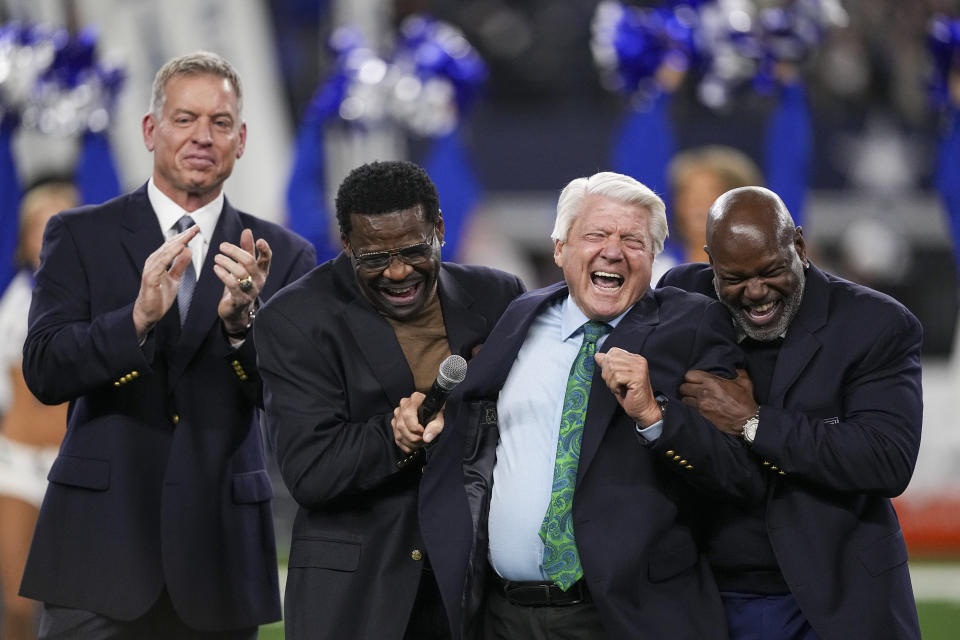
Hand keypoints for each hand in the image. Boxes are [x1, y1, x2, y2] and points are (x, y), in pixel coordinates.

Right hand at [133, 225, 200, 340]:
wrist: (148, 313)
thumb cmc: (159, 296)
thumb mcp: (174, 278)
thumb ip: (180, 265)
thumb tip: (188, 251)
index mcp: (159, 261)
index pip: (172, 246)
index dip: (184, 237)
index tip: (196, 229)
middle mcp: (153, 262)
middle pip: (169, 245)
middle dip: (183, 235)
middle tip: (196, 227)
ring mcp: (151, 269)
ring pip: (165, 251)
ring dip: (178, 242)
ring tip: (189, 234)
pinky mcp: (150, 277)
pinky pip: (161, 263)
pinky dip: (170, 254)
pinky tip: (180, 248)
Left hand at [214, 228, 271, 332]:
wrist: (237, 309)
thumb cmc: (241, 284)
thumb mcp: (244, 266)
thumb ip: (247, 249)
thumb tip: (247, 231)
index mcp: (262, 271)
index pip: (267, 258)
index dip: (265, 249)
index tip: (259, 240)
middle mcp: (259, 280)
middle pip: (250, 262)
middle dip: (235, 251)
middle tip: (222, 246)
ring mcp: (251, 291)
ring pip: (240, 273)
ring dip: (226, 262)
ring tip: (217, 257)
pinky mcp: (240, 299)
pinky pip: (232, 285)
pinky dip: (223, 274)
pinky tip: (216, 268)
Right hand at [392, 392, 444, 453]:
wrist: (431, 408)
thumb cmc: (435, 411)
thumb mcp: (440, 417)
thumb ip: (435, 426)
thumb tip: (426, 438)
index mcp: (415, 399)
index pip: (407, 414)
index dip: (414, 427)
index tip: (423, 432)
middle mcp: (404, 404)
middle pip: (401, 425)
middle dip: (413, 438)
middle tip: (423, 441)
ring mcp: (398, 414)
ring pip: (398, 433)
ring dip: (409, 443)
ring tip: (420, 444)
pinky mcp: (395, 422)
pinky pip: (396, 438)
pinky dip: (405, 446)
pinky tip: (414, 446)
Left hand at [594, 347, 661, 427]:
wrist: (643, 410)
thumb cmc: (630, 395)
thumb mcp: (616, 377)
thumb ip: (608, 365)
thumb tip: (598, 355)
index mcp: (634, 358)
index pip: (613, 352)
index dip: (607, 364)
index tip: (614, 377)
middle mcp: (638, 361)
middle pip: (610, 359)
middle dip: (608, 375)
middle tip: (616, 385)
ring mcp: (639, 368)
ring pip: (612, 369)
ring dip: (611, 382)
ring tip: (619, 388)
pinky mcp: (638, 378)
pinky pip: (617, 378)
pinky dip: (615, 387)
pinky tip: (622, 391)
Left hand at [678, 369, 756, 434]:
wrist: (746, 420)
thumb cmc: (745, 400)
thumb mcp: (744, 381)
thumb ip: (736, 371)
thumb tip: (732, 367)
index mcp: (712, 381)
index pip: (690, 375)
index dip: (692, 377)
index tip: (696, 379)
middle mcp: (704, 392)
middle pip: (683, 387)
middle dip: (687, 387)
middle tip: (692, 389)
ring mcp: (701, 404)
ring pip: (684, 399)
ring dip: (688, 398)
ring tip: (693, 398)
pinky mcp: (702, 414)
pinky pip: (690, 408)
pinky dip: (692, 406)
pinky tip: (698, 406)